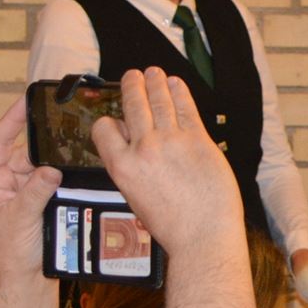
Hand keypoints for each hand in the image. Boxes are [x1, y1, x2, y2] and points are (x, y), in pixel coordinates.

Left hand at [0, 98, 61, 282]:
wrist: (25, 276)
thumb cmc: (11, 251)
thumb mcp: (20, 217)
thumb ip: (35, 191)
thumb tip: (51, 169)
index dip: (12, 119)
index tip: (27, 100)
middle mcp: (2, 179)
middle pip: (23, 148)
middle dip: (42, 138)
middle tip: (62, 119)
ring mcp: (21, 187)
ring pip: (40, 162)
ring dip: (54, 158)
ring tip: (72, 144)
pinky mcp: (38, 195)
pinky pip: (51, 176)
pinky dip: (62, 172)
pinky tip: (75, 165)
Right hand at [92, 68, 243, 253]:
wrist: (203, 235)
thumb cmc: (173, 225)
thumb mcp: (136, 198)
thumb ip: (132, 169)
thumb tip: (133, 149)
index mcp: (122, 167)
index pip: (104, 129)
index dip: (108, 121)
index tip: (115, 118)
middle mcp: (143, 149)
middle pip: (133, 106)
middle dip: (131, 86)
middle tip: (132, 76)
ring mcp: (172, 142)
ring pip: (159, 101)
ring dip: (155, 82)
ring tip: (153, 73)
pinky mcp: (198, 140)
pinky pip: (186, 108)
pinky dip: (179, 92)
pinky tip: (176, 84)